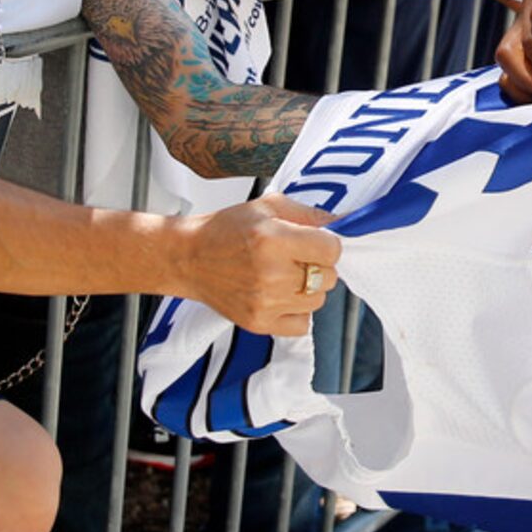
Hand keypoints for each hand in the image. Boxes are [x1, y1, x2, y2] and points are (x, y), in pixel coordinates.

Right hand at [180, 196, 339, 335]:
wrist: (188, 258)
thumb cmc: (227, 229)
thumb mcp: (268, 206)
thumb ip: (308, 213)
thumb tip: (343, 223)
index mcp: (273, 240)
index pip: (333, 250)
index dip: (326, 244)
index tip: (313, 242)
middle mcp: (271, 274)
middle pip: (329, 277)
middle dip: (318, 266)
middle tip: (295, 258)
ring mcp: (265, 302)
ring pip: (318, 301)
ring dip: (308, 289)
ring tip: (284, 276)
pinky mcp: (258, 323)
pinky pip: (303, 324)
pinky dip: (297, 312)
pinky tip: (280, 296)